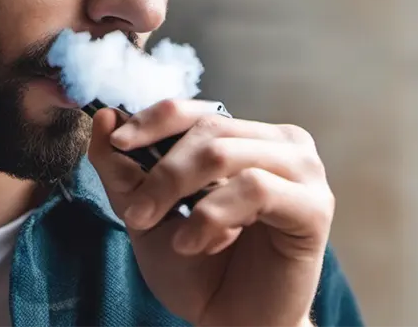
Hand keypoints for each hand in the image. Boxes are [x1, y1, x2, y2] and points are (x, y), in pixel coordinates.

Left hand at [87, 99, 334, 326]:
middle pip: (207, 130)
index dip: (152, 120)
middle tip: (136, 215)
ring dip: (182, 195)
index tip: (117, 142)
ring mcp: (302, 172)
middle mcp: (279, 144)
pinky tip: (199, 244)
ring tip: (174, 240)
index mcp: (242, 138)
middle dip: (161, 173)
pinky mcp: (314, 206)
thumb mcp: (143, 215)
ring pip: (226, 154)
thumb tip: (103, 117)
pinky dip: (214, 216)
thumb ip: (119, 169)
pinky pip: (255, 189)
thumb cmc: (196, 269)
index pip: (194, 111)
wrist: (231, 324)